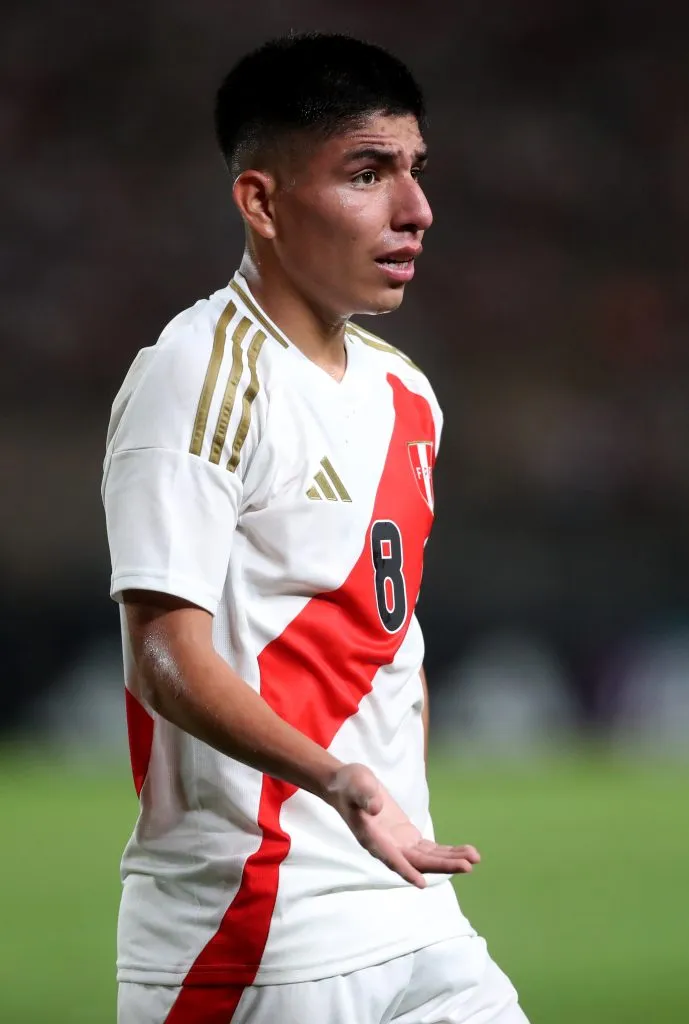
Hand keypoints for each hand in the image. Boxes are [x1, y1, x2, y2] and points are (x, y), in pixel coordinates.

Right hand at [325, 762, 479, 888]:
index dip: (405, 870)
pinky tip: (464, 852)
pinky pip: (429, 849)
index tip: (421, 883)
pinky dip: (446, 851)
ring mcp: (399, 843)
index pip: (391, 857)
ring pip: (427, 858)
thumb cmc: (349, 784)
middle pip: (418, 861)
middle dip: (443, 864)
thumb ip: (365, 795)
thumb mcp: (355, 784)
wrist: (348, 785)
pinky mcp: (407, 837)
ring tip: (475, 857)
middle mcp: (388, 847)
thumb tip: (376, 807)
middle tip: (468, 865)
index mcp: (372, 838)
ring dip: (450, 859)